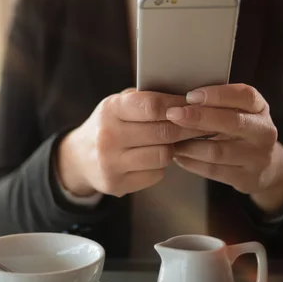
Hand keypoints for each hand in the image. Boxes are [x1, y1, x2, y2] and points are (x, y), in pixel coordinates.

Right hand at [57, 89, 207, 196]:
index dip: (179, 105)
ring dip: (175, 148)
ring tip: (178, 141)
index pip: (152, 105)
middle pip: (163, 132)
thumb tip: (188, 98)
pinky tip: (157, 158)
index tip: (195, 105)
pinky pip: (156, 174)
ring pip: (163, 155)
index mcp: (110, 109)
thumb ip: (146, 99)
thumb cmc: (110, 125)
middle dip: (188, 128)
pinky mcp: (116, 184)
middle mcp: (108, 136)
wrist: (79, 157)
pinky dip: (161, 166)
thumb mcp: (119, 104)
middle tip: (203, 125)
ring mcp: (111, 162)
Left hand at [166, 84, 282, 212]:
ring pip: (218, 150)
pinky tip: (177, 155)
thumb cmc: (240, 129)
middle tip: (173, 114)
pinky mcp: (246, 178)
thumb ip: (216, 103)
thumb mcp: (237, 111)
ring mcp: (257, 158)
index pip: (245, 96)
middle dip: (199, 118)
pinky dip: (191, 162)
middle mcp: (264, 132)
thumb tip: (179, 98)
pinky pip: (213, 170)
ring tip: (168, 138)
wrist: (265, 166)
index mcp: (260, 108)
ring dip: (189, 144)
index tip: (190, 96)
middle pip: (233, 122)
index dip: (218, 95)